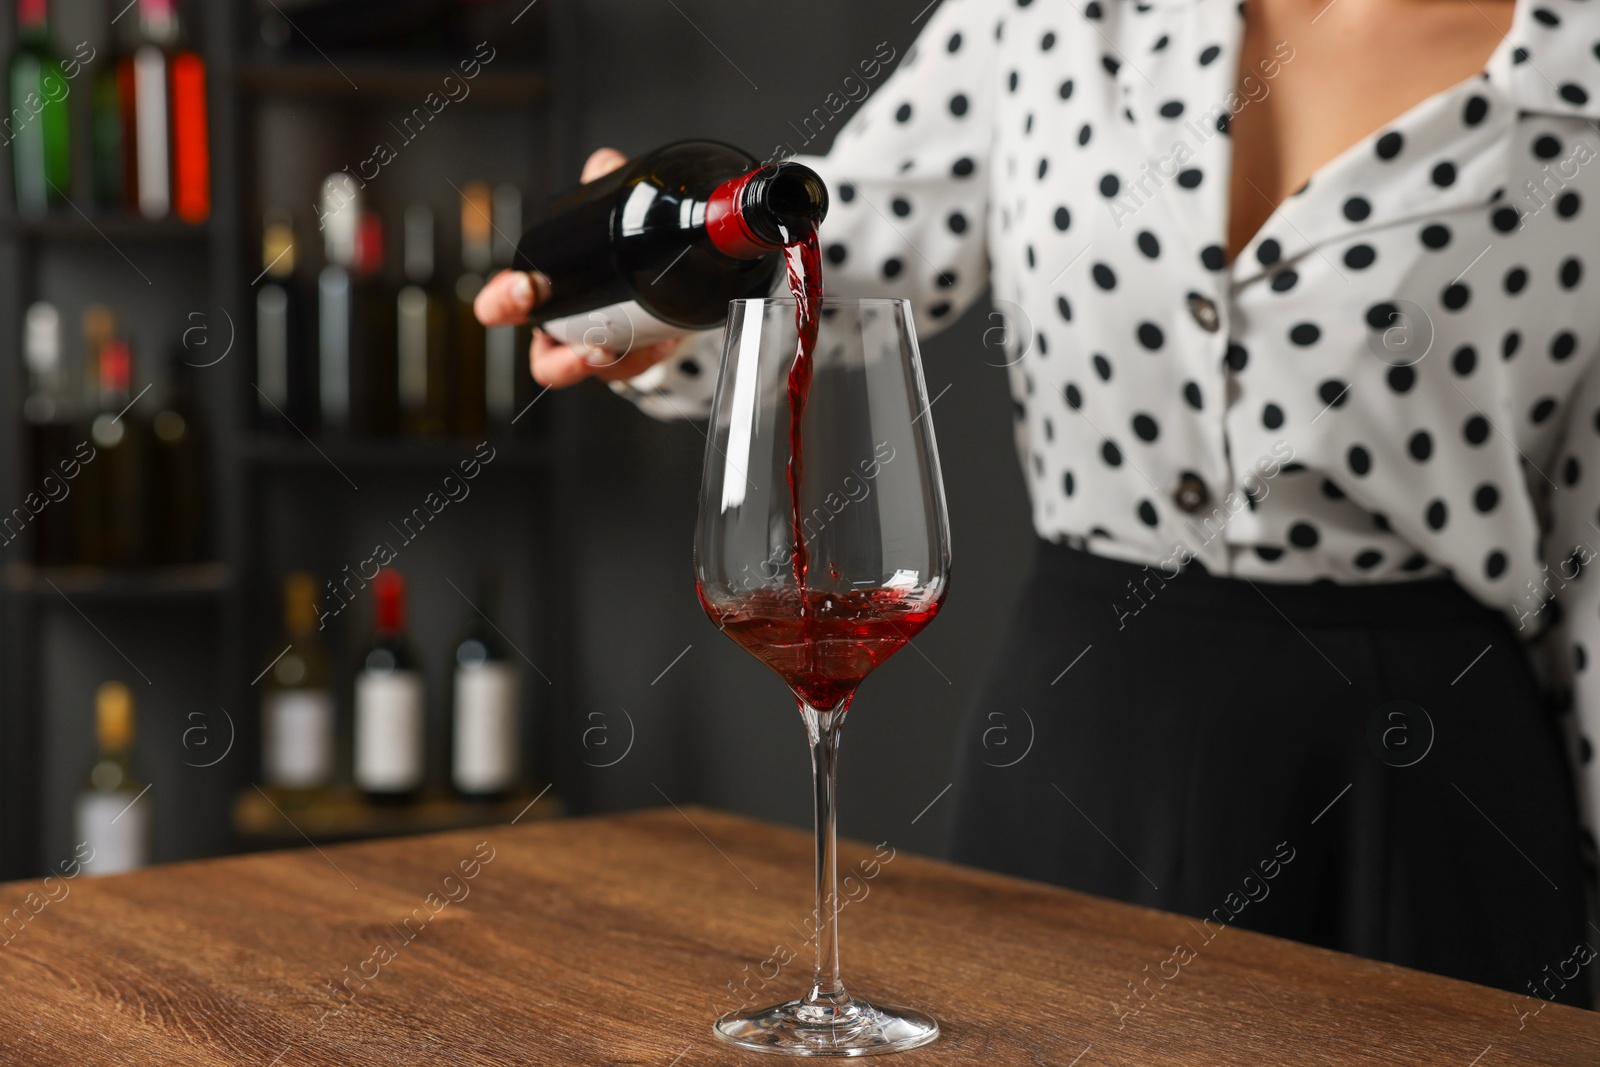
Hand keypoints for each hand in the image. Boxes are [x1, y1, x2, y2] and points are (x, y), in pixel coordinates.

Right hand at [473, 147, 682, 387]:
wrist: (665, 278)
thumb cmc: (620, 250)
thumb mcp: (611, 213)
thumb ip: (603, 184)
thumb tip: (603, 166)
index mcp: (545, 294)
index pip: (501, 305)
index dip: (503, 301)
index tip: (526, 287)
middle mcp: (564, 330)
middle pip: (543, 361)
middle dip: (559, 358)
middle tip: (582, 344)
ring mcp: (596, 351)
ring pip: (591, 375)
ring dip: (606, 367)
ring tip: (618, 350)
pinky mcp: (630, 362)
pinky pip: (633, 370)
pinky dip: (646, 356)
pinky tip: (661, 339)